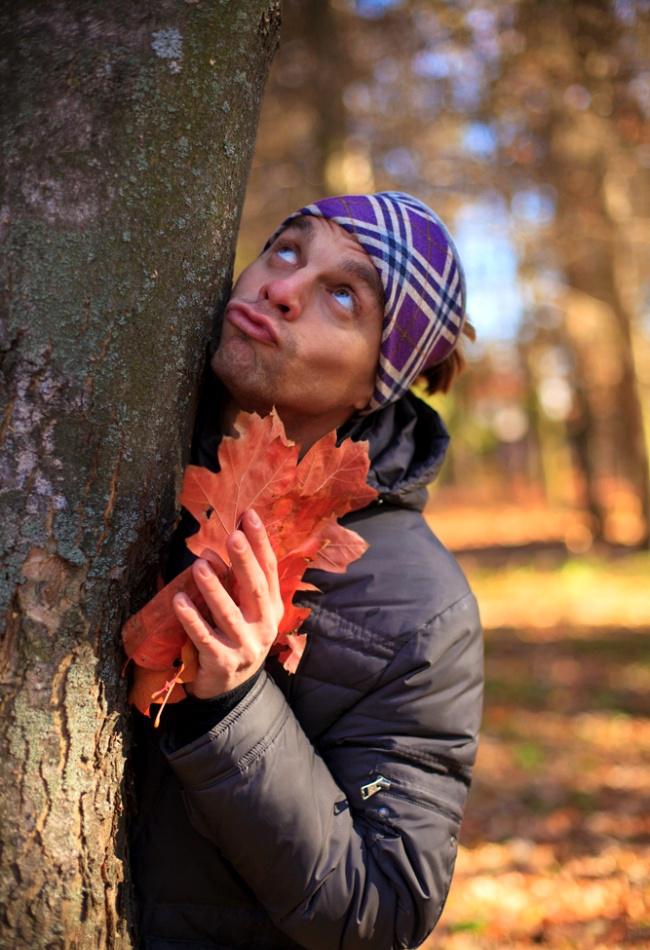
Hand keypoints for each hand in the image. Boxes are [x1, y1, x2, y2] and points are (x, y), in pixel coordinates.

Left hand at [172, 509, 282, 698]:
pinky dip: (192, 619)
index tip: (249, 516)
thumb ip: (240, 581)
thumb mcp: (247, 610)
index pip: (269, 570)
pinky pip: (204, 638)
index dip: (261, 542)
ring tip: (200, 564)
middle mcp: (263, 627)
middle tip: (233, 537)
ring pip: (229, 614)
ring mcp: (245, 647)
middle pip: (256, 590)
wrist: (231, 690)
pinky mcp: (222, 663)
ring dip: (214, 588)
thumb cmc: (236, 637)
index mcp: (272, 608)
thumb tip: (224, 543)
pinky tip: (179, 600)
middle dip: (245, 562)